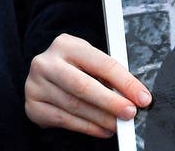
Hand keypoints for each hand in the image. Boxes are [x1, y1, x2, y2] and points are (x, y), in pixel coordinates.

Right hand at [25, 33, 151, 137]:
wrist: (45, 72)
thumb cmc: (76, 65)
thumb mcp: (91, 60)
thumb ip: (109, 75)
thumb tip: (135, 96)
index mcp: (67, 44)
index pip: (103, 64)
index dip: (126, 83)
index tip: (142, 97)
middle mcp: (47, 63)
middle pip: (84, 86)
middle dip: (112, 102)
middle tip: (130, 113)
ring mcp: (35, 85)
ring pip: (75, 106)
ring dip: (101, 119)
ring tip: (118, 125)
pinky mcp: (32, 106)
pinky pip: (64, 120)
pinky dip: (87, 127)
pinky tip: (102, 129)